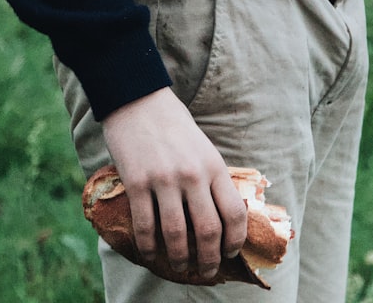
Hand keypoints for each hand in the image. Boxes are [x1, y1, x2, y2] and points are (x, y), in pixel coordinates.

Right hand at [101, 88, 248, 279]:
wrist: (137, 99)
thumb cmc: (172, 123)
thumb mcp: (203, 147)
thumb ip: (210, 177)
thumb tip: (219, 214)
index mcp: (214, 166)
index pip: (235, 213)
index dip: (235, 240)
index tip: (230, 253)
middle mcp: (193, 175)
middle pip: (209, 230)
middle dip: (209, 259)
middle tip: (206, 272)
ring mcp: (164, 180)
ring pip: (177, 234)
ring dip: (179, 258)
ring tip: (179, 266)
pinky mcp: (137, 183)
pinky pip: (145, 225)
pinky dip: (148, 247)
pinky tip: (150, 255)